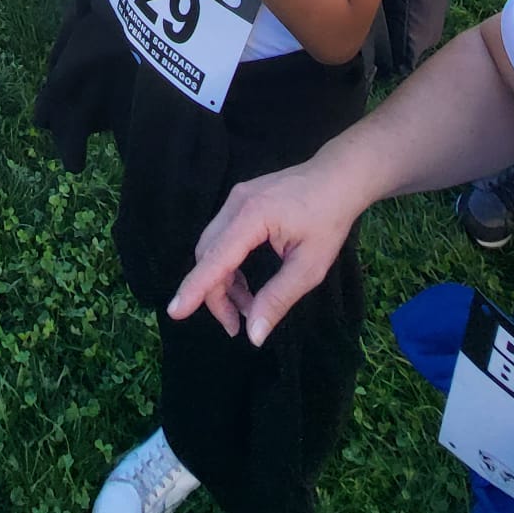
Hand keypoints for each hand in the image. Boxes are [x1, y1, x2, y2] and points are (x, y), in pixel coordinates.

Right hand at [167, 149, 364, 345]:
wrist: (338, 177)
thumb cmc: (329, 220)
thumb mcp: (310, 266)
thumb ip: (278, 298)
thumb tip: (253, 335)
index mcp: (253, 216)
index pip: (216, 258)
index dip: (195, 288)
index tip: (175, 312)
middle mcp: (236, 203)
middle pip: (208, 254)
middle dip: (215, 293)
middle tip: (236, 325)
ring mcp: (236, 198)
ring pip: (212, 247)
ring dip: (222, 281)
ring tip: (247, 308)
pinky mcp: (240, 200)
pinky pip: (222, 237)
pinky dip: (228, 265)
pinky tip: (246, 284)